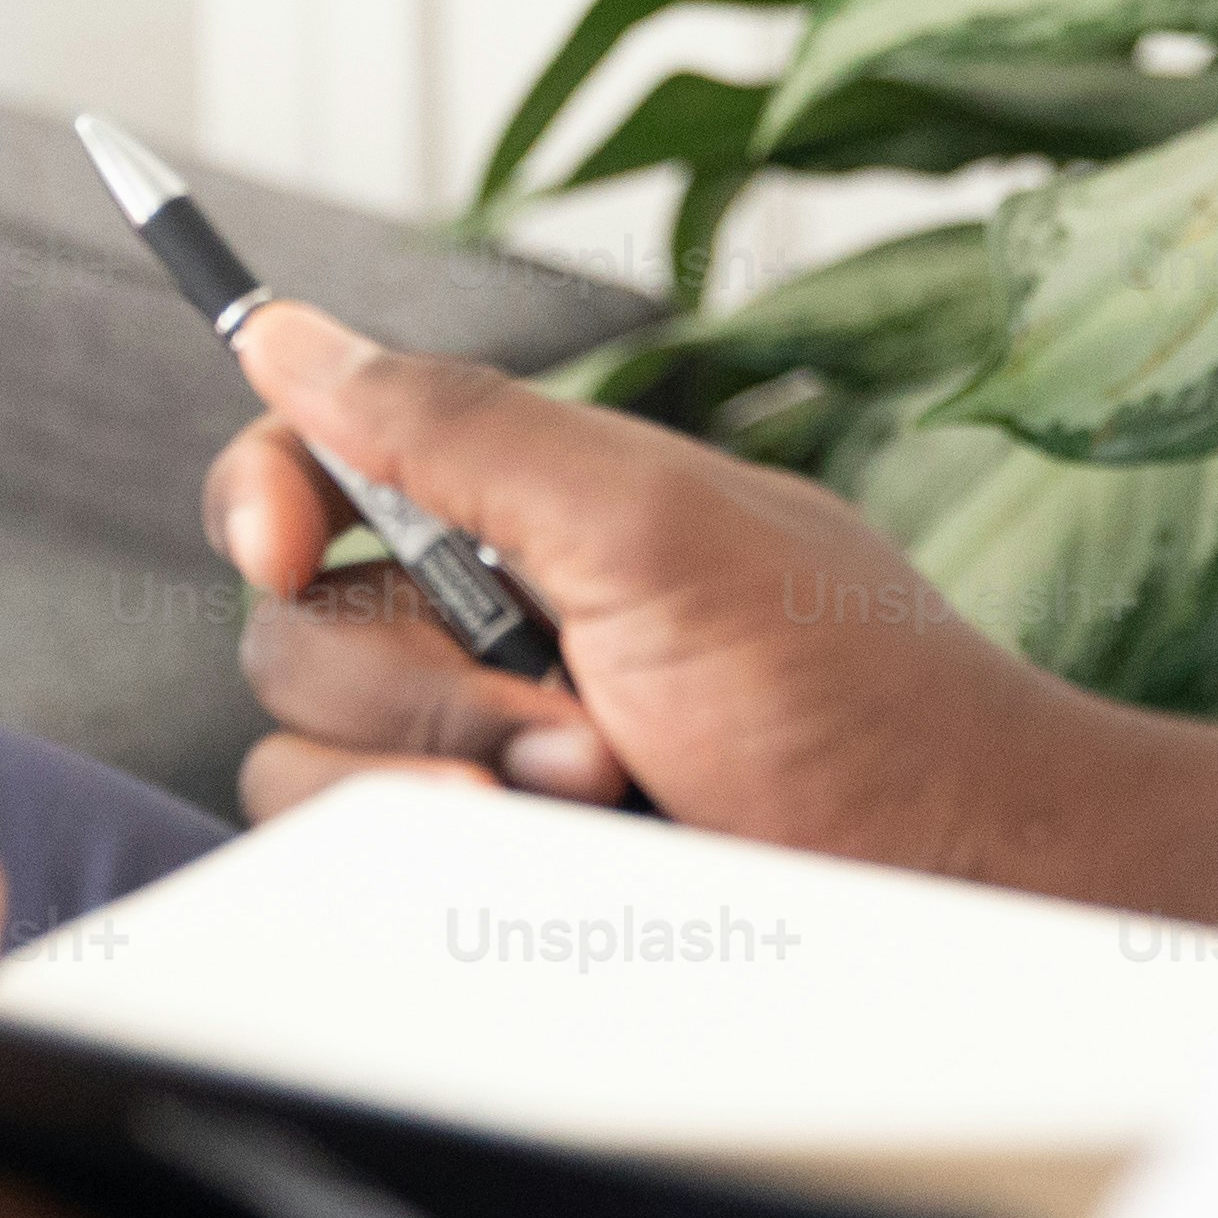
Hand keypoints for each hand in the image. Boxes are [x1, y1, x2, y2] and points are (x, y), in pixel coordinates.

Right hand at [206, 304, 1217, 917]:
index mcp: (523, 515)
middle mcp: (485, 632)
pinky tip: (572, 861)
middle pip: (293, 630)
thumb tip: (290, 331)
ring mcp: (480, 768)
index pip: (312, 470)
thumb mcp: (653, 528)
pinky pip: (355, 874)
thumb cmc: (853, 699)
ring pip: (303, 762)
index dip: (264, 494)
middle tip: (581, 712)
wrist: (953, 886)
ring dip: (447, 779)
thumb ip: (458, 429)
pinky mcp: (487, 880)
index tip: (277, 537)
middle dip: (425, 684)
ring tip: (606, 795)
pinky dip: (447, 865)